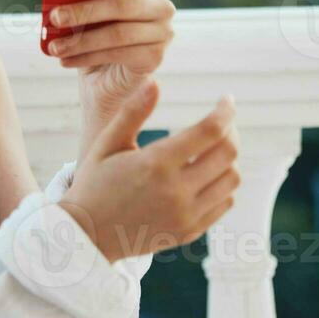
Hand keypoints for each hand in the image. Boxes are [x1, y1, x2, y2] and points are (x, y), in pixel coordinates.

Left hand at [46, 0, 174, 120]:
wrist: (108, 79)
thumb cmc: (95, 37)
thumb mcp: (88, 16)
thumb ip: (82, 0)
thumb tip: (58, 0)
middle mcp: (160, 7)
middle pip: (122, 4)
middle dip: (84, 11)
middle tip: (56, 17)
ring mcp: (162, 33)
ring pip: (117, 33)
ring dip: (81, 40)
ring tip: (55, 47)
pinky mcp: (155, 57)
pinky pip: (118, 54)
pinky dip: (87, 58)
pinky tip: (66, 60)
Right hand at [58, 77, 239, 263]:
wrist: (87, 236)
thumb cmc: (94, 183)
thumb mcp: (108, 144)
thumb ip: (133, 111)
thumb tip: (155, 81)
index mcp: (156, 164)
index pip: (210, 130)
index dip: (226, 110)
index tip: (227, 99)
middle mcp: (176, 192)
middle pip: (228, 153)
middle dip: (231, 130)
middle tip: (222, 121)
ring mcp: (185, 215)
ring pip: (231, 179)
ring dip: (229, 158)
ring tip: (214, 147)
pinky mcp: (189, 232)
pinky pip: (224, 203)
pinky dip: (223, 184)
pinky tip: (208, 174)